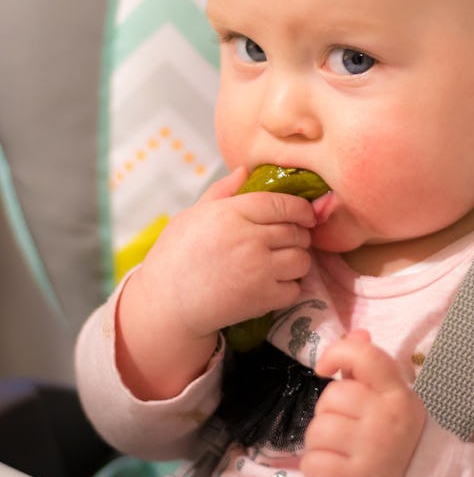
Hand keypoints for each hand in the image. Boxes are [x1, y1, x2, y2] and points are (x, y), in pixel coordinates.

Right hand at [116, 167, 315, 398]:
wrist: (165, 305)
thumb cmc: (174, 257)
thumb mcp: (192, 215)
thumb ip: (222, 191)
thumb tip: (244, 170)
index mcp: (231, 213)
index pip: (281, 203)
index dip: (301, 208)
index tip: (305, 214)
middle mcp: (249, 238)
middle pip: (296, 231)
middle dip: (299, 235)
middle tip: (289, 241)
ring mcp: (258, 269)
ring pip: (301, 260)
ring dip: (296, 261)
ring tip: (282, 263)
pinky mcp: (262, 298)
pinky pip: (295, 289)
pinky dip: (289, 288)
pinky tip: (273, 285)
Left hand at [301, 331, 425, 476]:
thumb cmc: (395, 442)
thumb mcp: (389, 402)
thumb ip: (369, 369)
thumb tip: (357, 333)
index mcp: (398, 394)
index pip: (366, 356)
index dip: (338, 353)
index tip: (324, 369)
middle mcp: (388, 419)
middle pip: (331, 397)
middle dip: (327, 412)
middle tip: (344, 430)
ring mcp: (374, 451)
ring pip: (317, 430)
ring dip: (318, 442)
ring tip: (338, 452)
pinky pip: (312, 463)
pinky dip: (315, 468)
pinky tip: (332, 471)